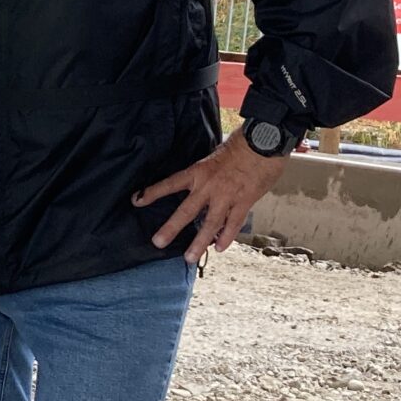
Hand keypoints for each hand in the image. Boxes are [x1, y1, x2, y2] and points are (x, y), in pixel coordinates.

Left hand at [134, 130, 288, 264]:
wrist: (264, 142)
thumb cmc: (240, 145)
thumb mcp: (214, 155)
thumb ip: (206, 173)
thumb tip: (201, 185)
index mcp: (198, 172)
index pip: (170, 183)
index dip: (153, 192)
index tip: (137, 200)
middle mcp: (208, 187)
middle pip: (186, 212)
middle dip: (171, 228)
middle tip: (158, 243)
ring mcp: (226, 196)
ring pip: (209, 224)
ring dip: (199, 242)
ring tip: (189, 257)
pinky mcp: (244, 202)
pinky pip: (233, 224)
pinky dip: (226, 237)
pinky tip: (219, 248)